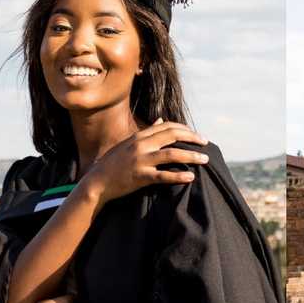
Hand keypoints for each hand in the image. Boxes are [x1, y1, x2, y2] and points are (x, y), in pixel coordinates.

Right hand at [78, 119, 208, 206]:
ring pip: (171, 154)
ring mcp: (140, 160)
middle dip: (192, 138)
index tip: (196, 135)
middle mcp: (140, 145)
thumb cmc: (113, 163)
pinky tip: (190, 177)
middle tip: (206, 143)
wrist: (96, 183)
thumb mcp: (128, 143)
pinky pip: (163, 176)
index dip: (184, 129)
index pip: (167, 126)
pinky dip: (178, 176)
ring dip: (191, 156)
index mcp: (139, 136)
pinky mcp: (140, 177)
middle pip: (172, 136)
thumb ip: (146, 132)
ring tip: (205, 159)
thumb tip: (161, 120)